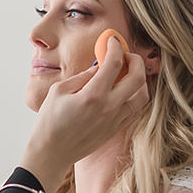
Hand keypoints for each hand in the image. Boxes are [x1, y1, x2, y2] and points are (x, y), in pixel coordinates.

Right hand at [20, 37, 148, 192]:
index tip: (111, 40)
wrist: (52, 152)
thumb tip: (99, 66)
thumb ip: (82, 76)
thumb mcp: (59, 91)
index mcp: (93, 95)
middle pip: (138, 78)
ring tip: (127, 72)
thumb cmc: (50, 121)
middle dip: (135, 60)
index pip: (115, 63)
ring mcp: (115, 120)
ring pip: (142, 95)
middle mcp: (109, 108)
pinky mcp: (116, 129)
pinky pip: (135, 109)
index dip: (115, 47)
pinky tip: (123, 90)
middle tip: (124, 54)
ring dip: (139, 79)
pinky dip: (135, 95)